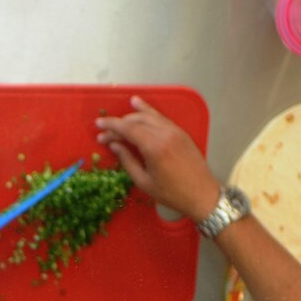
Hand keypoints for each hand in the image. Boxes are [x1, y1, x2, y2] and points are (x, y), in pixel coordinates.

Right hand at [95, 96, 223, 220]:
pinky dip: (148, 112)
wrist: (201, 194)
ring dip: (132, 115)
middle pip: (137, 120)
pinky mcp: (180, 132)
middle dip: (120, 124)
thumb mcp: (144, 181)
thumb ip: (127, 160)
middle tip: (106, 132)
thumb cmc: (171, 194)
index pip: (128, 128)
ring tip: (119, 116)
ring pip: (149, 116)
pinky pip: (160, 118)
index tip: (98, 125)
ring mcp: (175, 130)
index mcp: (154, 147)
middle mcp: (165, 133)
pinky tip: (139, 106)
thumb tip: (115, 145)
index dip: (112, 126)